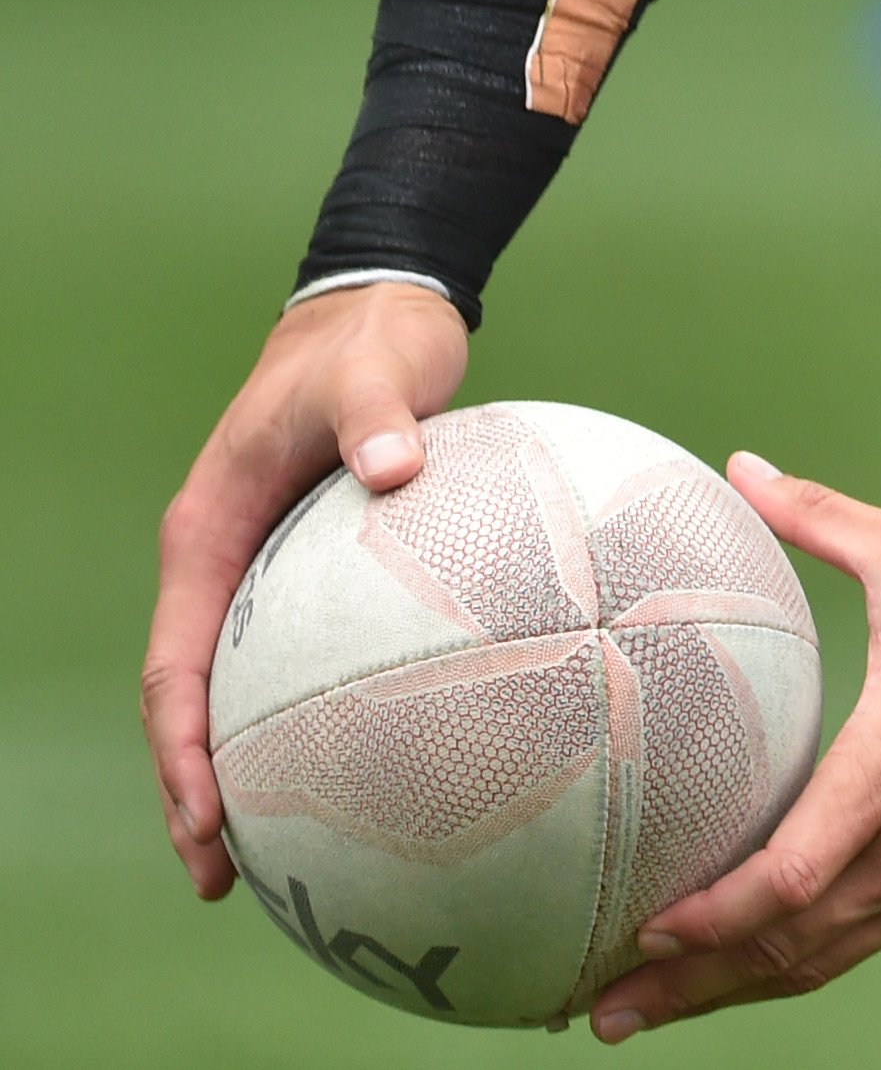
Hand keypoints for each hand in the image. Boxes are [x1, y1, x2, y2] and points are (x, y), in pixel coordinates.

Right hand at [148, 281, 470, 895]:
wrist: (380, 312)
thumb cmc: (369, 344)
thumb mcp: (371, 371)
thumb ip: (378, 414)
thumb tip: (394, 464)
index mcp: (209, 538)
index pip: (177, 668)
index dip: (181, 751)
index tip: (204, 820)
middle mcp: (226, 567)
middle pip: (193, 705)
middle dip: (197, 794)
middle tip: (225, 879)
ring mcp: (267, 575)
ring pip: (244, 692)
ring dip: (249, 772)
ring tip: (284, 862)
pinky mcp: (320, 576)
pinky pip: (309, 661)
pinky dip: (320, 720)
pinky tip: (376, 770)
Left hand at [585, 457, 880, 1042]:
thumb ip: (824, 520)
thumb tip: (743, 469)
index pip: (788, 881)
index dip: (709, 918)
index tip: (640, 927)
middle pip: (783, 950)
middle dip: (687, 987)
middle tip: (600, 1011)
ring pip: (817, 963)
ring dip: (729, 992)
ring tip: (649, 1009)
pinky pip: (856, 946)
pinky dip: (790, 967)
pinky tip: (748, 969)